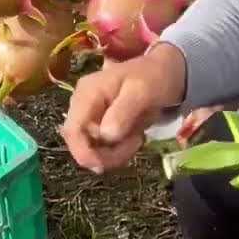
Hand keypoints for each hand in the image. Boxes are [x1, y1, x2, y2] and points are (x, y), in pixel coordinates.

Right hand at [62, 43, 187, 173]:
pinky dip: (118, 150)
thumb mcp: (143, 91)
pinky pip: (102, 148)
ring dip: (115, 153)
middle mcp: (83, 104)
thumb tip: (105, 136)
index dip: (82, 152)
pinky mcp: (100, 125)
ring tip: (138, 138)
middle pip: (80, 143)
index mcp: (88, 92)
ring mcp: (90, 115)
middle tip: (136, 143)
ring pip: (91, 149)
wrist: (165, 72)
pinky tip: (134, 138)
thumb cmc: (154, 78)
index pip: (72, 129)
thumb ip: (124, 112)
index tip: (102, 166)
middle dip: (106, 153)